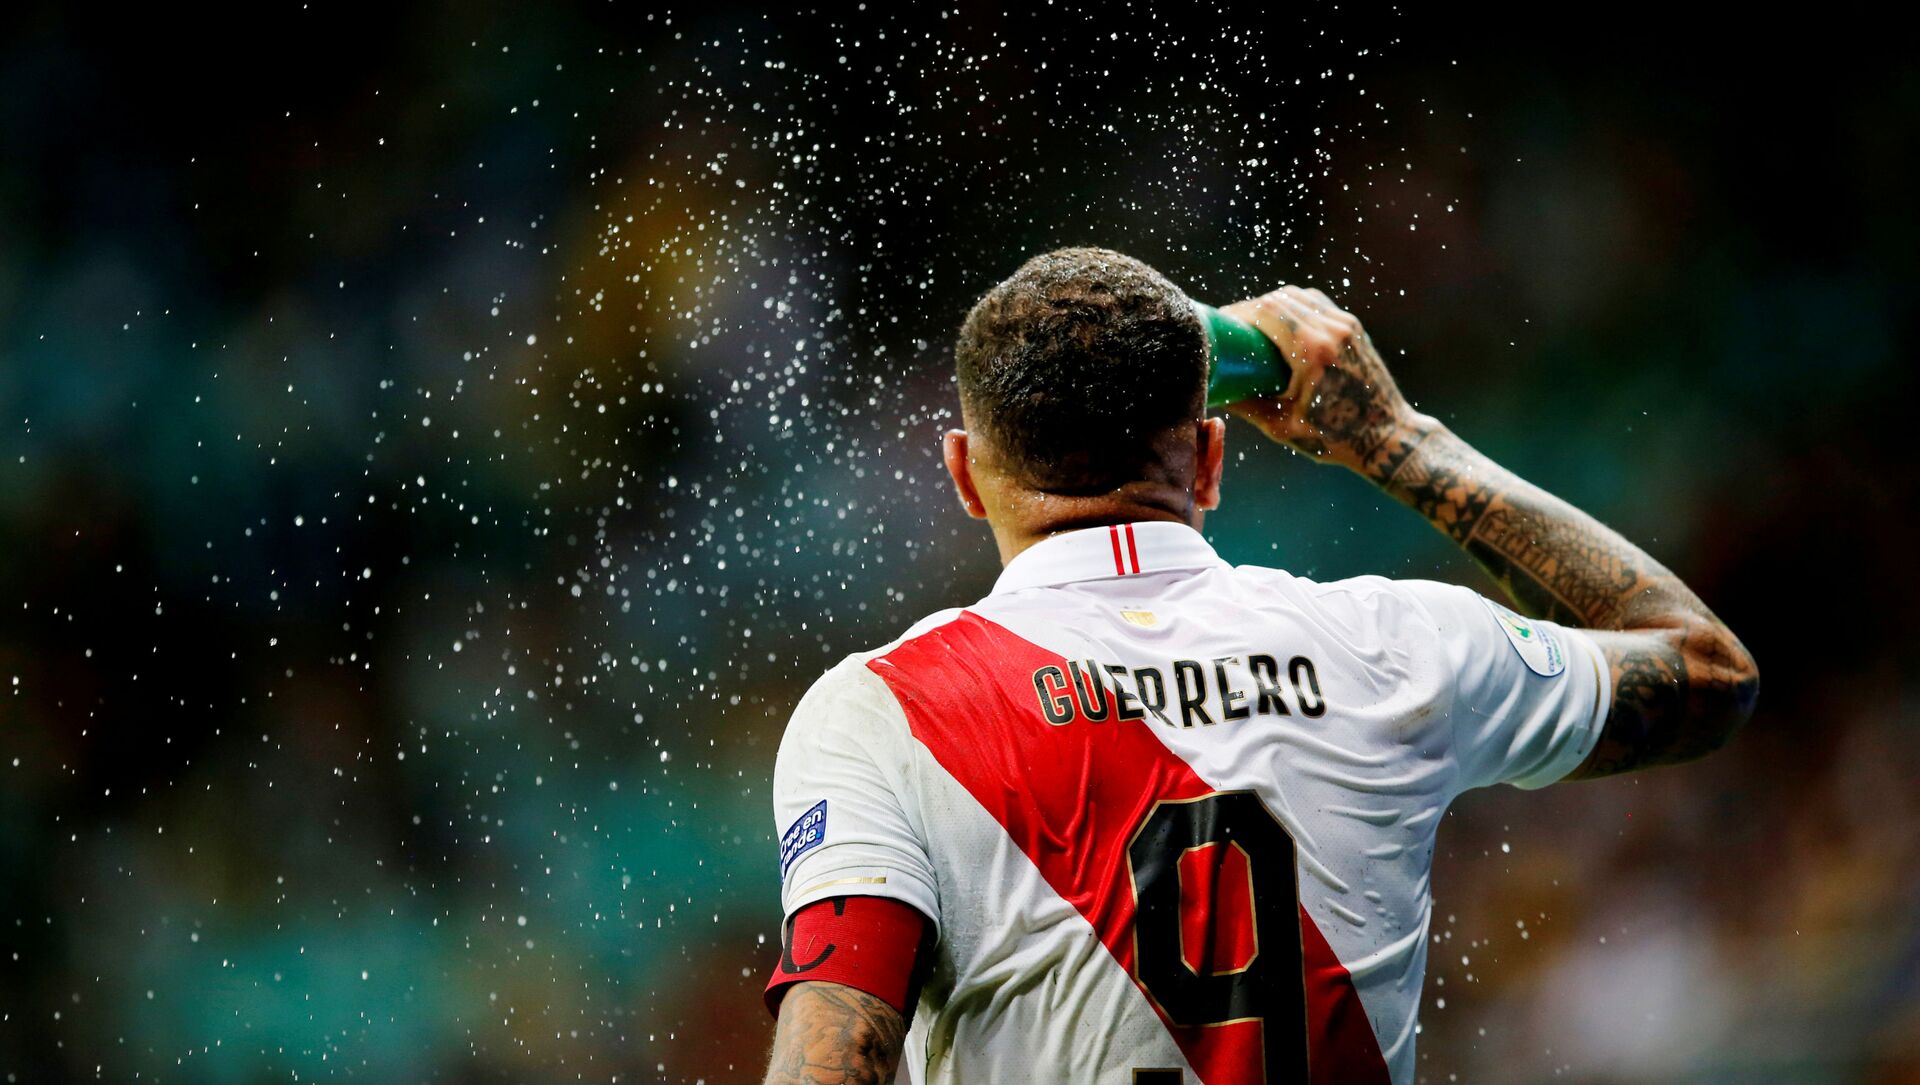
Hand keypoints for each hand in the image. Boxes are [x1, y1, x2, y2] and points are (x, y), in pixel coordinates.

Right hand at [1220, 286, 1428, 475]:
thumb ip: (1245, 405)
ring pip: (1299, 296)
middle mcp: (1332, 332)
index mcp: (1313, 353)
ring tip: (1255, 324)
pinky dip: (1295, 306)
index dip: (1238, 312)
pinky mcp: (1354, 329)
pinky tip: (1283, 322)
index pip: (1266, 312)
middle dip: (1251, 308)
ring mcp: (1346, 326)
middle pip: (1279, 299)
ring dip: (1273, 304)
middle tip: (1233, 326)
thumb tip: (1213, 390)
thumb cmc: (1333, 438)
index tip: (1221, 323)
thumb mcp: (1281, 426)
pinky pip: (1317, 304)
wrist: (1386, 436)